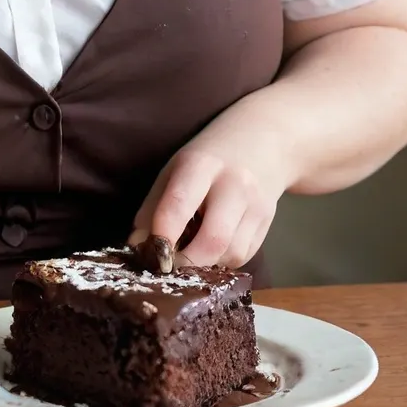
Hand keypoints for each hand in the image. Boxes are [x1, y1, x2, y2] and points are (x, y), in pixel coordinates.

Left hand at [128, 94, 296, 267]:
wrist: (263, 139)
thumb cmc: (208, 157)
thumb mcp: (175, 169)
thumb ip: (153, 207)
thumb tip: (137, 247)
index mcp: (201, 164)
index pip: (179, 205)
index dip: (163, 236)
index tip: (151, 258)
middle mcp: (234, 184)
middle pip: (213, 239)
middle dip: (189, 262)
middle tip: (171, 267)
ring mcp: (256, 204)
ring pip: (231, 254)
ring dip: (208, 264)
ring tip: (192, 252)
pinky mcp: (268, 221)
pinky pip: (244, 256)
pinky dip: (224, 261)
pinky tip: (214, 248)